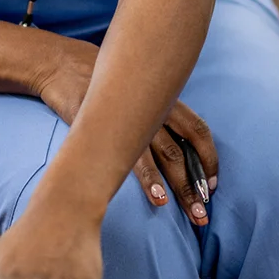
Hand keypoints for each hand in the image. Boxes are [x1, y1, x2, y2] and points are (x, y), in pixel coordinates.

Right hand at [33, 38, 220, 226]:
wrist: (65, 64)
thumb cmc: (105, 86)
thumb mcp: (135, 95)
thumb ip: (155, 118)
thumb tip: (175, 151)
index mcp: (163, 101)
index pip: (197, 130)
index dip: (209, 158)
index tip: (213, 185)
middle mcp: (153, 110)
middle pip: (184, 151)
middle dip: (196, 185)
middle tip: (203, 214)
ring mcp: (132, 118)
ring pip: (166, 156)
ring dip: (179, 187)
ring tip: (191, 211)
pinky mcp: (109, 125)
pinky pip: (133, 158)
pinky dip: (149, 179)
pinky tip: (158, 199)